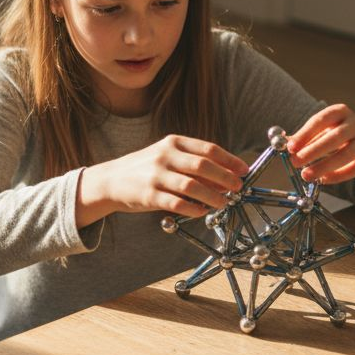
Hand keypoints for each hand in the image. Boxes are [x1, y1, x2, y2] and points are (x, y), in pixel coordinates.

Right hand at [77, 134, 247, 224]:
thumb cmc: (146, 169)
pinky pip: (177, 203)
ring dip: (213, 196)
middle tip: (237, 188)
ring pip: (192, 186)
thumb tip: (226, 178)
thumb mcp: (168, 158)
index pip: (208, 149)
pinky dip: (193, 209)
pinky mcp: (148, 195)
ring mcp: (155, 175)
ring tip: (224, 203)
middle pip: (203, 166)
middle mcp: (164, 156)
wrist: (111, 180)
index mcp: (173, 142)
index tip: (244, 170)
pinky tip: (202, 212)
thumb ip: (194, 165)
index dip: (229, 160)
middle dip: (225, 178)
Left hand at [288, 104, 354, 193]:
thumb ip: (305, 137)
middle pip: (335, 137)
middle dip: (313, 150)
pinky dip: (338, 175)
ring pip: (347, 154)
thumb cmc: (339, 134)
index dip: (305, 134)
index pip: (322, 120)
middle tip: (295, 162)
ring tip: (306, 175)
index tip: (290, 147)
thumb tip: (281, 144)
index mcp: (340, 112)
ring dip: (324, 165)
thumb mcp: (324, 129)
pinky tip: (323, 180)